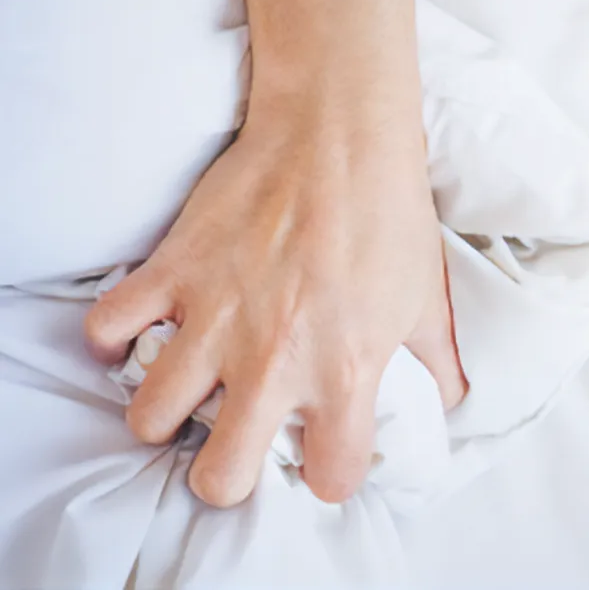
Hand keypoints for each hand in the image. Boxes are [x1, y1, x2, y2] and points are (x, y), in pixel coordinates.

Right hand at [85, 101, 465, 507]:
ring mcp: (215, 316)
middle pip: (219, 480)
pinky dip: (117, 336)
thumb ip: (439, 360)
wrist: (337, 133)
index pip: (332, 478)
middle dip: (226, 474)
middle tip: (235, 437)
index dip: (331, 471)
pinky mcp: (175, 269)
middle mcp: (273, 360)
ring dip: (164, 413)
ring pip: (149, 418)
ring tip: (186, 387)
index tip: (325, 449)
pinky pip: (110, 327)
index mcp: (346, 372)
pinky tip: (144, 327)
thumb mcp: (427, 294)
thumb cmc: (387, 210)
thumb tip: (452, 398)